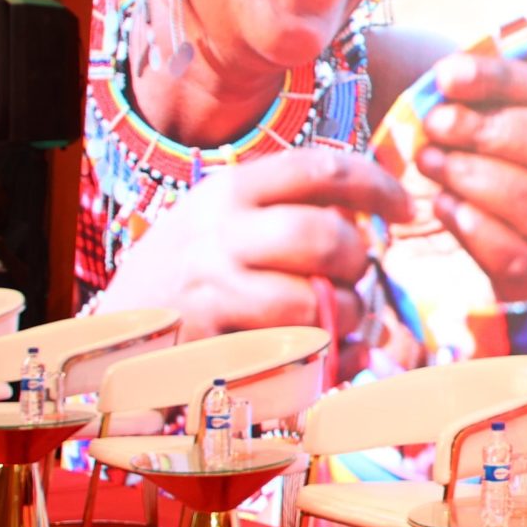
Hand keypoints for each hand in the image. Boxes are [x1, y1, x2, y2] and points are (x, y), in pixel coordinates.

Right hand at [90, 146, 408, 340]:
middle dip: (357, 258)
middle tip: (357, 271)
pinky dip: (330, 358)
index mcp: (231, 190)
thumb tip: (374, 212)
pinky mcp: (213, 346)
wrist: (120, 325)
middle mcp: (219, 235)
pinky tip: (332, 351)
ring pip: (312, 301)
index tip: (407, 209)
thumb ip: (289, 204)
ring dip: (346, 313)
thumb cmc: (195, 264)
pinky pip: (294, 354)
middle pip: (320, 236)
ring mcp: (213, 293)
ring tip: (341, 314)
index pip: (318, 168)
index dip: (376, 185)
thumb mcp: (229, 214)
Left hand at [415, 55, 526, 300]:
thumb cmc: (500, 216)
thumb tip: (450, 77)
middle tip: (436, 124)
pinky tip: (445, 209)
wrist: (519, 310)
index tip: (446, 76)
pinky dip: (483, 232)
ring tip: (432, 164)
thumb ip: (486, 121)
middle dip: (495, 130)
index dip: (502, 80)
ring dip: (485, 179)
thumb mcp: (501, 162)